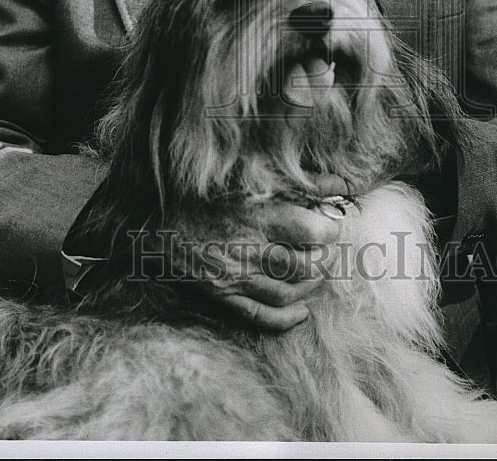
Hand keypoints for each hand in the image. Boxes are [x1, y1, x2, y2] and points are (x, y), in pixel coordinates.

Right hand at [185, 173, 349, 331]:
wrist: (157, 227)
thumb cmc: (205, 196)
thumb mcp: (250, 179)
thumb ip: (299, 181)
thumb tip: (339, 184)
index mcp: (257, 217)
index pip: (312, 231)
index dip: (331, 229)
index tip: (332, 222)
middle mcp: (249, 250)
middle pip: (306, 265)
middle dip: (327, 258)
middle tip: (329, 247)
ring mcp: (236, 278)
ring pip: (289, 293)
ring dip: (313, 285)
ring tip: (318, 270)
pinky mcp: (225, 297)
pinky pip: (262, 316)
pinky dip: (287, 318)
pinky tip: (301, 310)